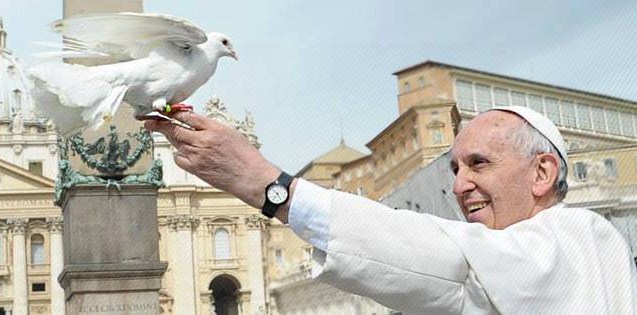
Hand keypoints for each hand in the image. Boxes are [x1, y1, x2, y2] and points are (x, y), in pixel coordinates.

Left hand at [144, 111, 280, 209]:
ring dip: (171, 138)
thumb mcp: (231, 133)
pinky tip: (186, 154)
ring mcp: (197, 155)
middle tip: (149, 121)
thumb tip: (195, 124)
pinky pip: (179, 158)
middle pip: (174, 129)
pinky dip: (180, 154)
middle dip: (159, 124)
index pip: (187, 116)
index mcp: (214, 128)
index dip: (173, 113)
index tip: (165, 111)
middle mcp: (203, 140)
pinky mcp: (195, 169)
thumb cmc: (245, 156)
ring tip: (170, 135)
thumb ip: (211, 127)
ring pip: (176, 143)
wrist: (250, 177)